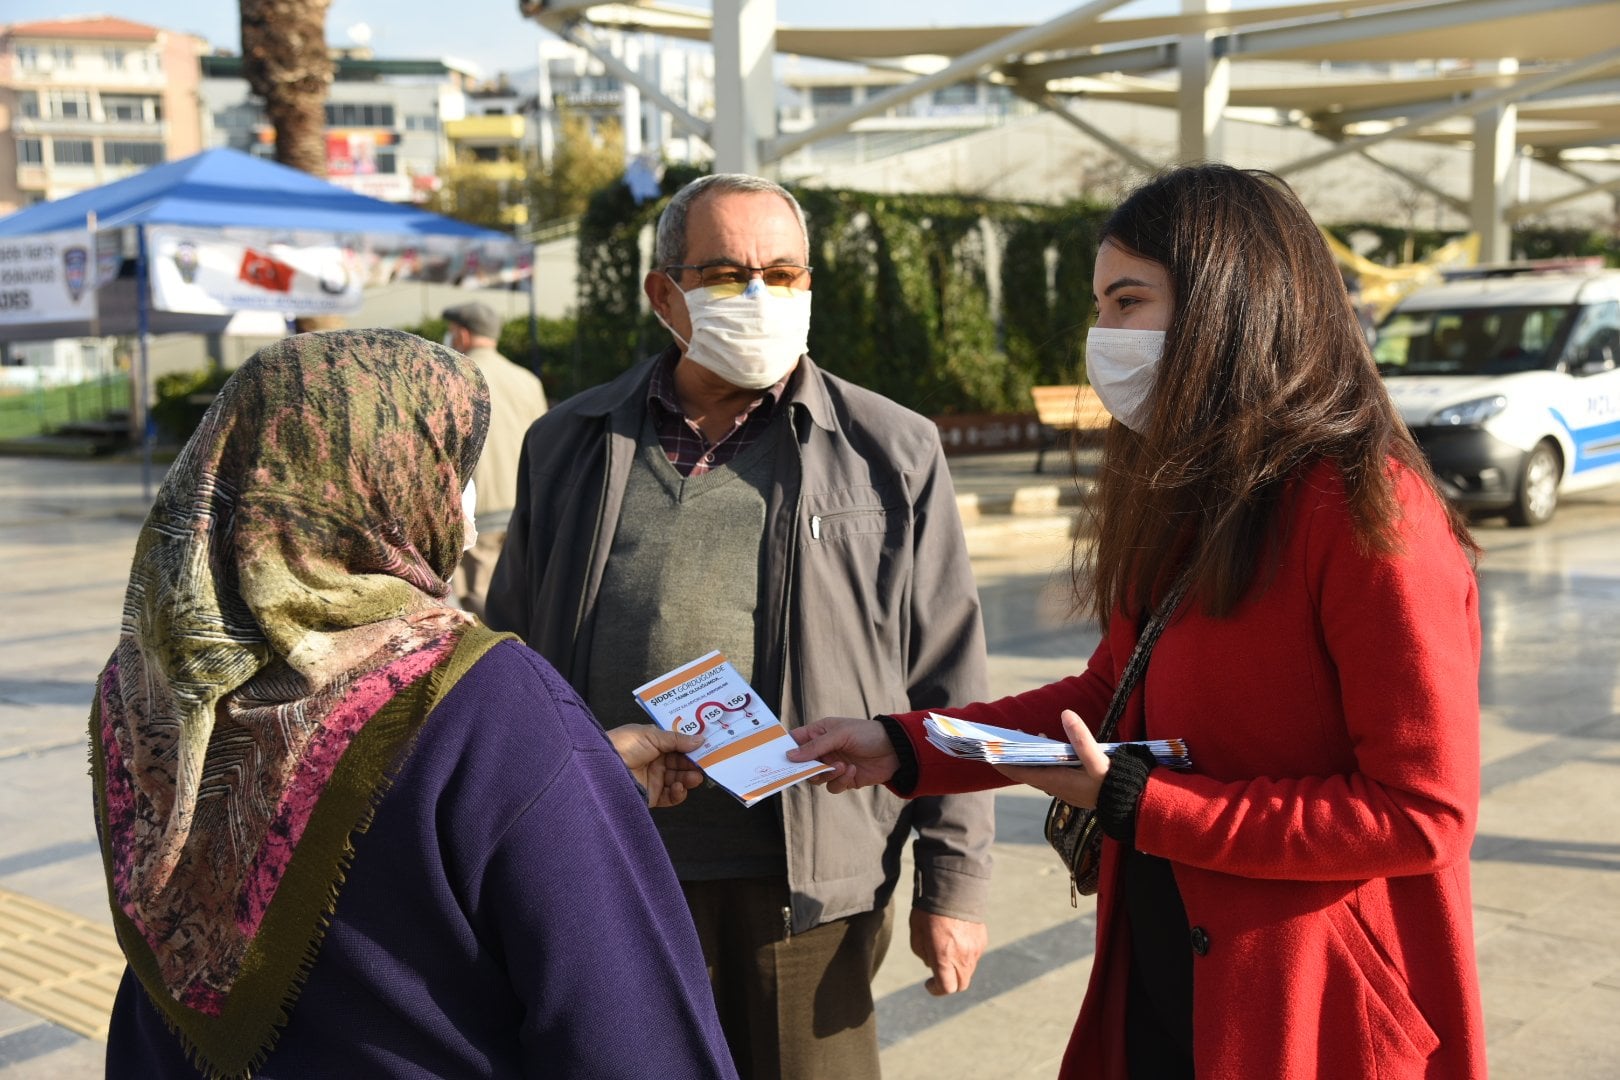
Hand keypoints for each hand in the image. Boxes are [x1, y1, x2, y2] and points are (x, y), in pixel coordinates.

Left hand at [607, 725, 704, 808]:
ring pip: (679, 779)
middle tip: (708, 764)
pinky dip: (679, 793)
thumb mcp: (651, 735)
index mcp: (653, 742)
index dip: (692, 746)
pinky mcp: (652, 796)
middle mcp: (655, 760)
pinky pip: (671, 797)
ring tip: (695, 777)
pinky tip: (679, 787)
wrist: (602, 769)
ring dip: (689, 778)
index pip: (678, 745)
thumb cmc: (623, 745)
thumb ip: (677, 739)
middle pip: (682, 762)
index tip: (708, 746)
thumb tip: (701, 739)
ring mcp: (654, 778)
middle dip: (695, 763)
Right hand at [786, 716, 898, 793]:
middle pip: (802, 765)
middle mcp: (823, 750)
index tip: (778, 759)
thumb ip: (815, 746)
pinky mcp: (844, 779)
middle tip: (812, 770)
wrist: (895, 750)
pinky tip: (853, 770)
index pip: (795, 741)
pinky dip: (841, 780)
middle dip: (807, 769)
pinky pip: (833, 786)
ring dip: (828, 774)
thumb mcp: (840, 734)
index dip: (785, 749)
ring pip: (816, 779)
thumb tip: (790, 756)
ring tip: (843, 766)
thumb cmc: (867, 733)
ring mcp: (833, 765)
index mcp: (819, 733)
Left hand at [909, 909, 987, 995]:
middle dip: (949, 984)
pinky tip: (957, 941)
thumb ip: (923, 954)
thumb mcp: (917, 933)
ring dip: (958, 969)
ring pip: (969, 971)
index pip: (946, 988)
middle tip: (939, 976)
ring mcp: (975, 950)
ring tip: (947, 953)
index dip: (936, 990)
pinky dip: (966, 955)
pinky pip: (974, 955)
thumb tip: (932, 964)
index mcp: (944, 957)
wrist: (953, 888)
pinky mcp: (982, 940)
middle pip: (961, 984)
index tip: (929, 984)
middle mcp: (963, 957)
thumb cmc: (929, 910)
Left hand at [992, 710, 1108, 808]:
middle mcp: (1056, 787)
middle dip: (1015, 756)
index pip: (1020, 773)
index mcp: (1056, 781)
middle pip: (1027, 771)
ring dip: (1031, 757)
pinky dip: (1045, 760)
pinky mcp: (1073, 787)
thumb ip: (1081, 737)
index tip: (989, 752)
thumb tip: (1065, 713)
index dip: (1003, 763)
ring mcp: (1064, 788)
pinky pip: (1051, 773)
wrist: (1133, 802)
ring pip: (1039, 772)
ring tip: (1030, 737)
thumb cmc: (1114, 783)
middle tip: (1007, 738)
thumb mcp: (1097, 759)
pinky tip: (1051, 747)